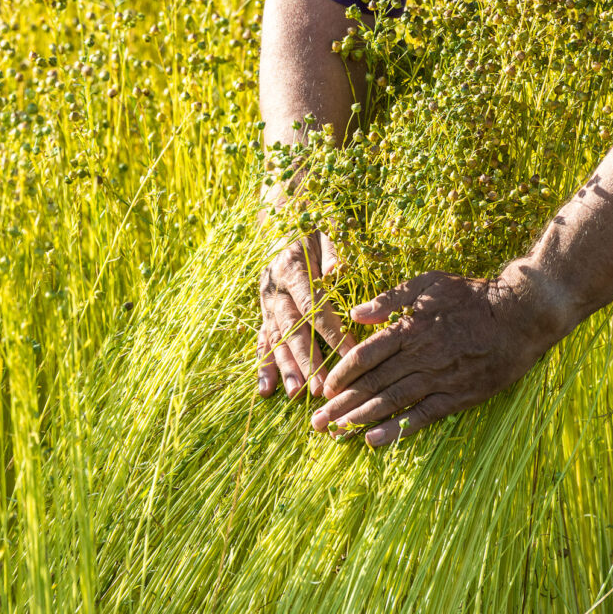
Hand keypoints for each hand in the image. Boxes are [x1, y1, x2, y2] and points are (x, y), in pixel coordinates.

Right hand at [257, 231, 356, 398]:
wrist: (286, 219)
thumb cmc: (317, 228)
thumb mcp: (330, 229)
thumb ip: (334, 251)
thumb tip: (337, 272)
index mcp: (291, 266)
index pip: (312, 303)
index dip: (330, 329)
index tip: (350, 352)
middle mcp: (274, 287)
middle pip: (291, 328)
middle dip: (306, 359)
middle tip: (320, 387)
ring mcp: (266, 302)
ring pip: (275, 339)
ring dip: (286, 368)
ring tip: (296, 394)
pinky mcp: (265, 313)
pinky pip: (262, 341)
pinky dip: (264, 366)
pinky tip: (266, 389)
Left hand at [310, 269, 561, 445]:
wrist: (522, 315)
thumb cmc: (472, 295)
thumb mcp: (428, 283)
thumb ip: (390, 299)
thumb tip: (354, 313)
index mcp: (410, 328)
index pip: (365, 354)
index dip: (342, 373)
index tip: (324, 387)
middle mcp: (421, 355)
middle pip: (373, 383)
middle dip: (341, 404)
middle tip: (317, 422)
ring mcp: (440, 378)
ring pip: (392, 402)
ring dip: (361, 419)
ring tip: (337, 433)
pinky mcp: (459, 396)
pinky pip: (424, 416)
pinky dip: (398, 429)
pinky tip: (375, 440)